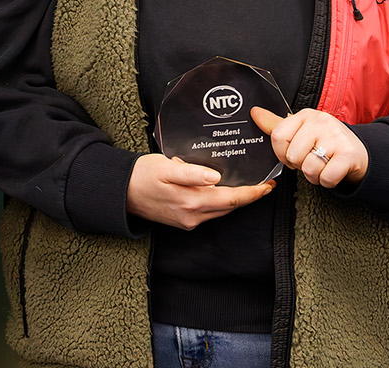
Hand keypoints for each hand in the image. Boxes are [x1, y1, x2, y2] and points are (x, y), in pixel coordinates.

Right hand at [126, 153, 274, 229]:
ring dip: (237, 200)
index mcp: (191, 202)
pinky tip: (225, 190)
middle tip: (266, 183)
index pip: (231, 199)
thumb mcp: (165, 167)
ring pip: (220, 211)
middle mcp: (192, 216)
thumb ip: (190, 173)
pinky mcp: (183, 220)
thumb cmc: (141, 175)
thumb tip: (215, 177)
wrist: (119, 192)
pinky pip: (210, 212)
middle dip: (249, 196)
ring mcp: (188, 221)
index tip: (268, 185)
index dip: (252, 193)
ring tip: (251, 186)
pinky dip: (222, 202)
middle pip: (229, 207)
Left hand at [251, 106, 367, 188]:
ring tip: (322, 166)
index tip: (293, 155)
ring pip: (309, 168)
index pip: (278, 136)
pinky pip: (326, 178)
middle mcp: (321, 122)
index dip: (282, 153)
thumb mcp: (301, 130)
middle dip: (300, 166)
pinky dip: (327, 181)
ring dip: (314, 176)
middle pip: (293, 155)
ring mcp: (336, 137)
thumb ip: (277, 125)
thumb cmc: (325, 142)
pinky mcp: (348, 154)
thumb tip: (255, 112)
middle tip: (312, 160)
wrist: (358, 152)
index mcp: (306, 115)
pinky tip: (333, 171)